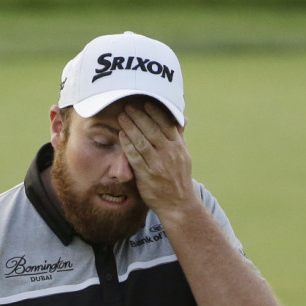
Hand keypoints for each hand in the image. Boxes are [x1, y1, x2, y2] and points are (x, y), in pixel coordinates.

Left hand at [118, 101, 195, 216]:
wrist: (179, 204)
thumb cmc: (178, 177)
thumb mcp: (184, 155)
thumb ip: (179, 137)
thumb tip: (181, 118)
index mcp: (178, 147)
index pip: (167, 124)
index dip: (156, 112)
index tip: (146, 102)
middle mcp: (170, 153)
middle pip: (152, 130)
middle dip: (139, 116)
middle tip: (128, 106)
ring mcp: (158, 164)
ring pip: (142, 141)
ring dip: (130, 127)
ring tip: (122, 117)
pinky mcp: (148, 175)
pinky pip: (136, 157)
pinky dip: (128, 145)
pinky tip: (121, 136)